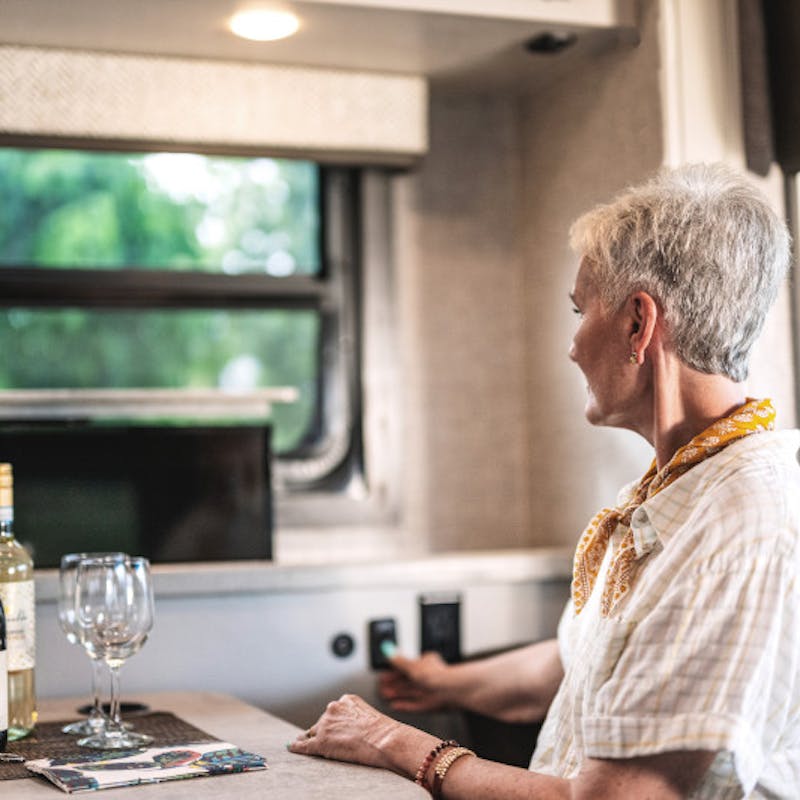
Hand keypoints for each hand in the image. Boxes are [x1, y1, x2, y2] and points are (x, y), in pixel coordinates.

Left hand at [288, 694, 405, 769]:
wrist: (384, 740)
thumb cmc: (383, 731)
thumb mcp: (368, 715)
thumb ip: (354, 716)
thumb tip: (349, 728)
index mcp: (346, 700)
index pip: (333, 712)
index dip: (333, 723)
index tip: (334, 729)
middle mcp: (333, 708)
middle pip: (322, 722)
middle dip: (324, 730)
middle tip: (331, 741)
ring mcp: (325, 725)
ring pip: (313, 733)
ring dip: (312, 738)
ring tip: (305, 744)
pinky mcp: (321, 742)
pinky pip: (304, 745)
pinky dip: (297, 747)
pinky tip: (291, 748)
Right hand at [379, 649, 452, 712]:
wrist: (450, 690)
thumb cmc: (435, 675)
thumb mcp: (412, 665)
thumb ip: (399, 661)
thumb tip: (389, 653)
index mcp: (426, 664)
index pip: (408, 667)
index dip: (395, 671)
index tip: (384, 674)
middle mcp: (428, 678)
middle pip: (407, 681)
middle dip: (394, 683)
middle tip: (381, 686)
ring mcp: (429, 692)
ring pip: (409, 692)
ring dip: (397, 693)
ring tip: (384, 694)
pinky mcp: (430, 704)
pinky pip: (414, 705)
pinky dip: (404, 705)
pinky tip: (394, 705)